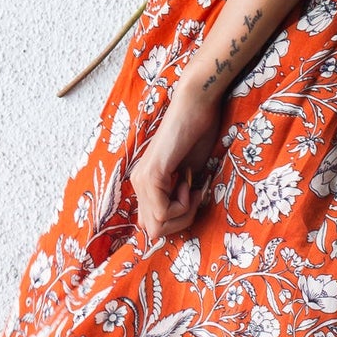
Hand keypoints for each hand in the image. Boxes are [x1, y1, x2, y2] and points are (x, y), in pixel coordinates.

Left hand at [127, 72, 223, 247]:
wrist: (197, 105)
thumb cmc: (198, 133)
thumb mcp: (190, 173)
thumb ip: (181, 196)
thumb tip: (181, 220)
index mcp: (146, 183)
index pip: (154, 224)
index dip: (179, 219)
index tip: (194, 196)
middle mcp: (138, 183)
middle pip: (153, 230)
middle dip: (180, 221)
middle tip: (194, 197)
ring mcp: (142, 179)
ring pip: (156, 226)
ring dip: (182, 214)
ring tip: (191, 188)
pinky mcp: (152, 175)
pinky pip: (163, 212)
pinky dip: (182, 205)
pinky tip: (188, 183)